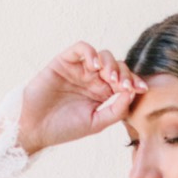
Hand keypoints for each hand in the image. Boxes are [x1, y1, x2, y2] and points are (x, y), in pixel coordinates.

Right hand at [17, 41, 147, 154]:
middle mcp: (92, 79)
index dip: (134, 82)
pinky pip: (81, 49)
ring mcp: (79, 69)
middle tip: (123, 85)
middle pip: (116, 66)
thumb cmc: (64, 129)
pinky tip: (94, 66)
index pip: (123, 82)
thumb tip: (133, 93)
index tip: (142, 89)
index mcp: (102, 94)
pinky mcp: (64, 61)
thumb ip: (116, 109)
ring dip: (109, 64)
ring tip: (109, 77)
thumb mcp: (96, 123)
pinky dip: (90, 53)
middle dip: (124, 74)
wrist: (35, 128)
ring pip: (102, 56)